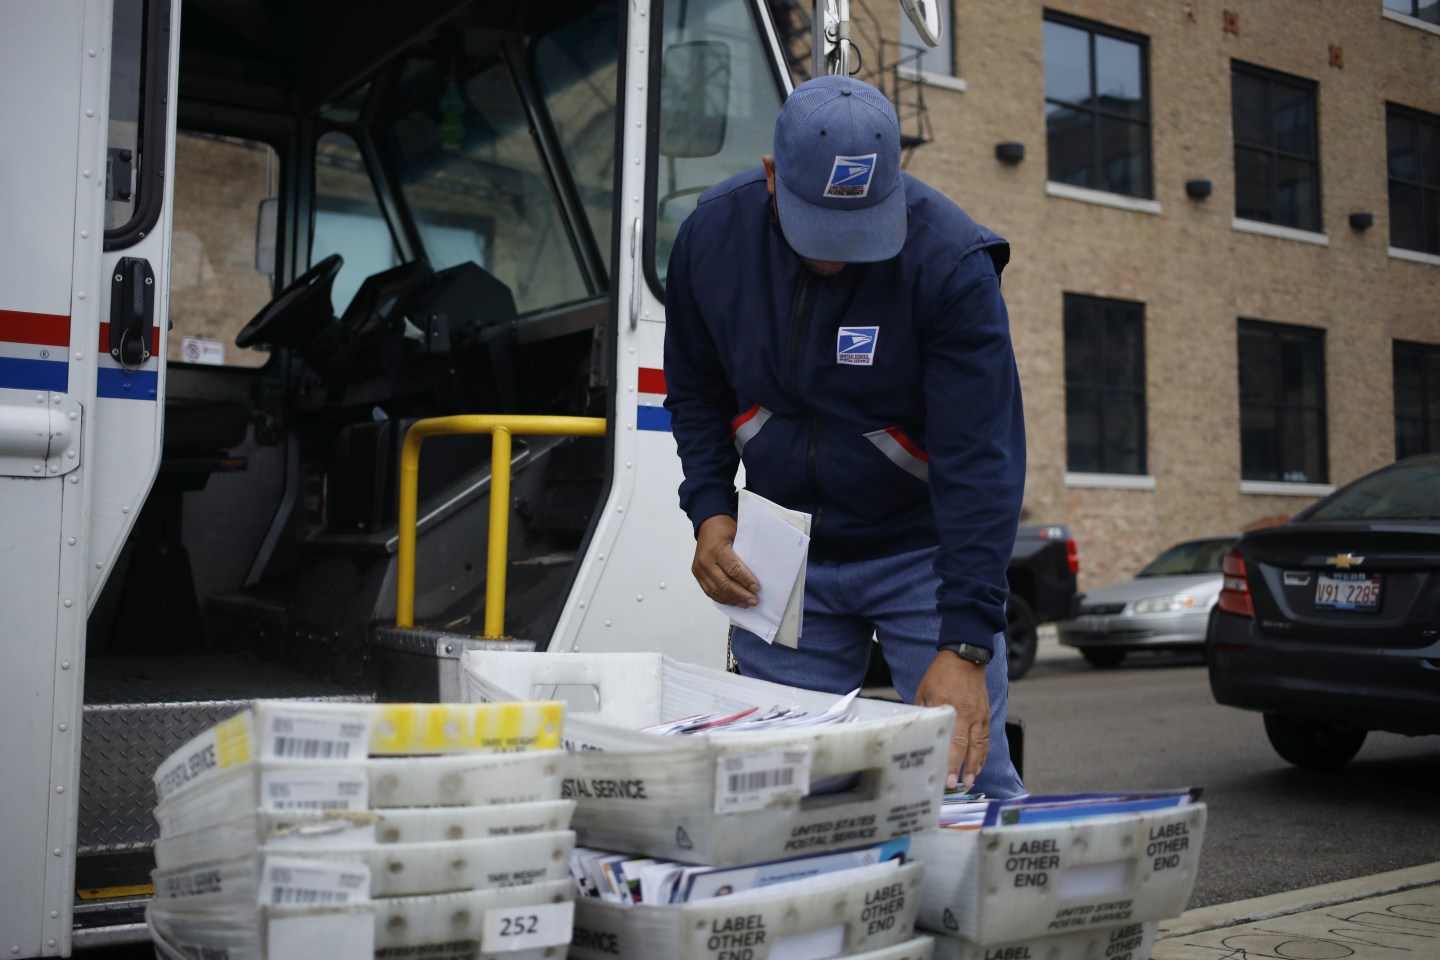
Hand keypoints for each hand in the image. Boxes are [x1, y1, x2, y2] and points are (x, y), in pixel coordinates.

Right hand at [692, 515, 759, 607]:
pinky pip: (709, 591)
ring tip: (746, 603)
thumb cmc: (724, 528)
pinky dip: (722, 598)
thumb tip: (758, 573)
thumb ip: (743, 553)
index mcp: (716, 549)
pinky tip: (733, 601)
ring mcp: (699, 569)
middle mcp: (705, 560)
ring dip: (732, 599)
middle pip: (724, 583)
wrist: (707, 524)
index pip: (733, 569)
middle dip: (740, 594)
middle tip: (754, 600)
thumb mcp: (737, 535)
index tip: (757, 588)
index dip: (746, 580)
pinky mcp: (697, 574)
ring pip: (716, 590)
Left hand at [915, 651, 990, 790]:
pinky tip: (978, 766)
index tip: (946, 777)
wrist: (965, 658)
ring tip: (969, 781)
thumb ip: (924, 713)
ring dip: (975, 765)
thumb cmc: (940, 675)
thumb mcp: (924, 691)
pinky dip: (982, 754)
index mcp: (949, 708)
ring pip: (979, 745)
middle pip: (967, 747)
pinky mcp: (985, 715)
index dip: (950, 761)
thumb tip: (918, 732)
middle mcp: (967, 714)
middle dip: (962, 768)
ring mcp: (979, 715)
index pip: (952, 740)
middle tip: (957, 785)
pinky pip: (985, 738)